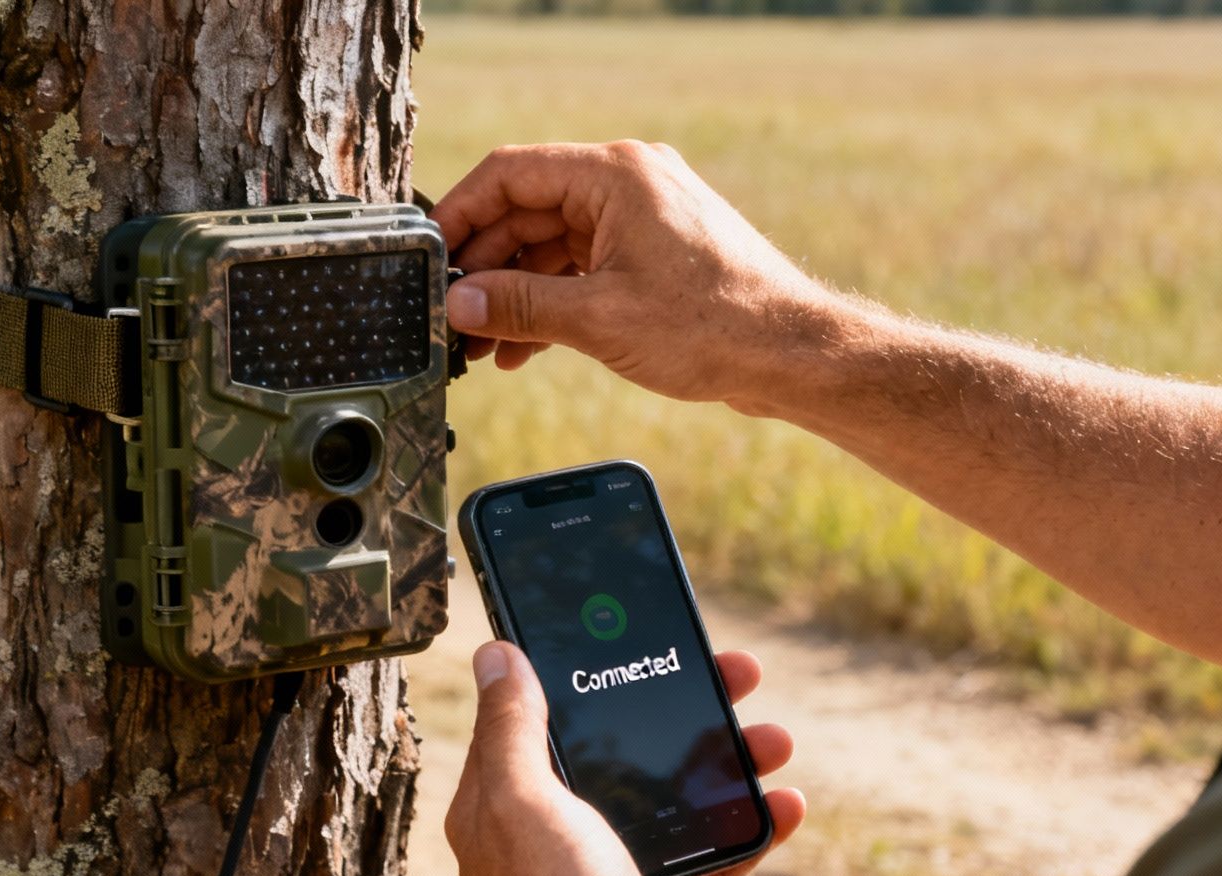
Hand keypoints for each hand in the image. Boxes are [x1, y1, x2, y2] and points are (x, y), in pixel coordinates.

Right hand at [431, 141, 853, 415]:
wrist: (790, 354)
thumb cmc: (713, 325)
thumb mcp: (597, 319)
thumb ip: (520, 306)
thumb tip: (459, 305)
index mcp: (614, 174)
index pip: (509, 174)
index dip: (461, 215)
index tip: (431, 258)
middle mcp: (627, 182)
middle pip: (527, 211)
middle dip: (487, 269)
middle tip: (453, 318)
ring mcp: (642, 216)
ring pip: (552, 244)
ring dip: (516, 293)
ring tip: (483, 347)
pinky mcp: (653, 251)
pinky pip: (582, 265)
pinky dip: (552, 301)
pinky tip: (525, 348)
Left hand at [444, 641, 806, 875]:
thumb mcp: (522, 804)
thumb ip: (511, 728)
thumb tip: (494, 654)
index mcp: (505, 805)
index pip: (541, 715)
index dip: (584, 669)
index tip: (633, 631)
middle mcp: (555, 834)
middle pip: (622, 746)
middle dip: (680, 705)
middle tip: (737, 669)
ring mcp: (613, 870)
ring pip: (677, 792)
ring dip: (729, 759)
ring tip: (776, 736)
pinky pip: (717, 853)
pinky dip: (754, 826)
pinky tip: (786, 801)